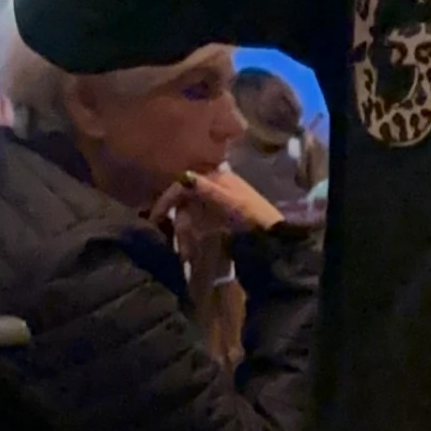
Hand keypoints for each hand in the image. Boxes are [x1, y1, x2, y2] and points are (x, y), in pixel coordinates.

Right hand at [155, 163, 283, 258]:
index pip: (183, 183)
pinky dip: (194, 236)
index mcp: (218, 177)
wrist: (276, 239)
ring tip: (185, 254)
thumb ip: (207, 190)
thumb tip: (183, 176)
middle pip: (186, 201)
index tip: (155, 218)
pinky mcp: (222, 219)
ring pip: (192, 215)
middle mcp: (216, 187)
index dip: (167, 199)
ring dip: (185, 233)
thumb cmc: (254, 218)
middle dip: (178, 222)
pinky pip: (200, 225)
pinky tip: (191, 251)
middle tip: (175, 243)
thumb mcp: (230, 203)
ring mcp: (218, 203)